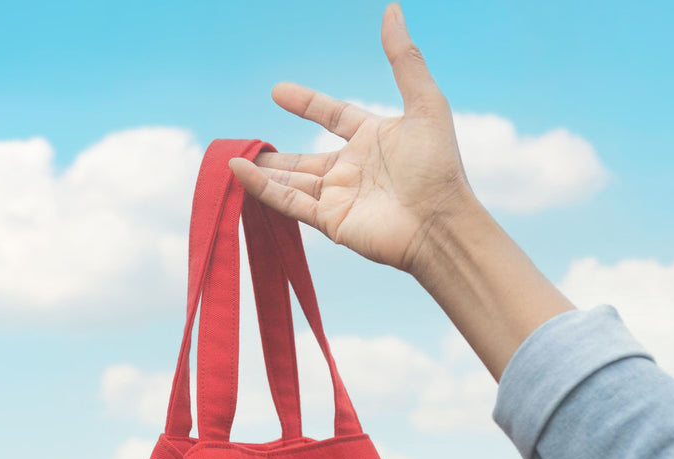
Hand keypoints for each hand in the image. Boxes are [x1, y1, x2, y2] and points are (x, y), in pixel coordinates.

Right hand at [228, 2, 475, 277]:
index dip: (306, 104)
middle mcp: (354, 169)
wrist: (439, 223)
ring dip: (264, 172)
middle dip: (278, 156)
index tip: (277, 91)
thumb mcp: (424, 103)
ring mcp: (340, 197)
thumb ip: (404, 59)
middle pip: (306, 158)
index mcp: (374, 140)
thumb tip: (392, 10)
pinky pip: (290, 202)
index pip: (333, 116)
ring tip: (234, 159)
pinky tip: (239, 172)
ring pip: (293, 181)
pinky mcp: (331, 221)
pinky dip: (263, 190)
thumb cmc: (438, 167)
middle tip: (249, 145)